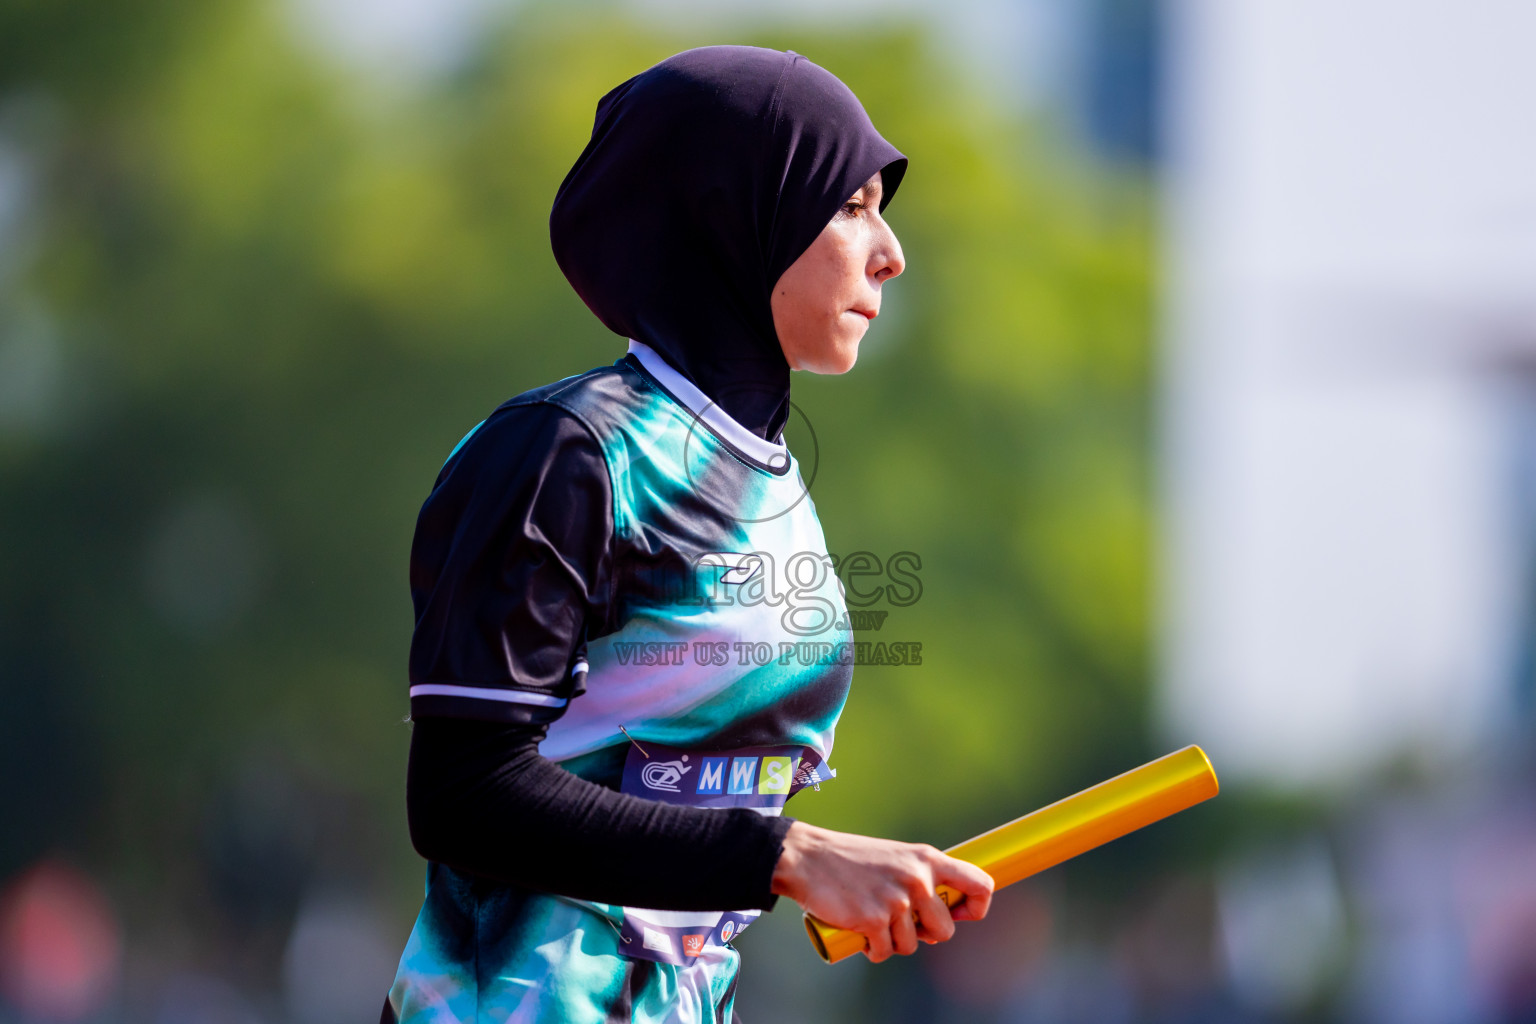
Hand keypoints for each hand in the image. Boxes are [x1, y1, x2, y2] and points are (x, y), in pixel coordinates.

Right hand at [770, 821, 993, 962]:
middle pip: (945, 931)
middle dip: (925, 935)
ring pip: (912, 945)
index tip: (961, 914)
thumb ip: (922, 878)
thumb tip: (942, 918)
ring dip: (893, 942)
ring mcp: (896, 901)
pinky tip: (862, 934)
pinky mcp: (874, 920)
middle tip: (901, 922)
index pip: (980, 885)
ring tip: (874, 921)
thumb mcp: (897, 857)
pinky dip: (873, 950)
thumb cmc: (853, 860)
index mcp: (927, 859)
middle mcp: (918, 879)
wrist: (809, 858)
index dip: (977, 908)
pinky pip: (885, 953)